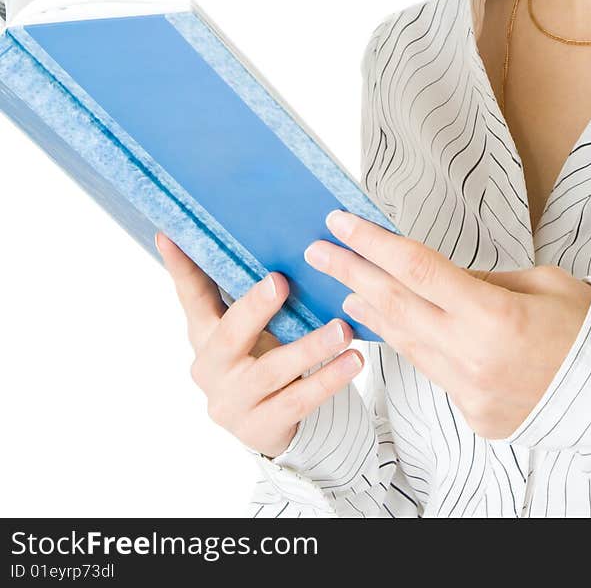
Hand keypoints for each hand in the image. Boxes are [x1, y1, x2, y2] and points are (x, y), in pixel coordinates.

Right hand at [155, 231, 363, 458]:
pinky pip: (298, 401)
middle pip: (230, 333)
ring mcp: (232, 401)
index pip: (190, 295)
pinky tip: (352, 361)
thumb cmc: (257, 356)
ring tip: (341, 329)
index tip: (169, 233)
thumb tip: (262, 231)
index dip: (180, 267)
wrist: (264, 423)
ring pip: (272, 370)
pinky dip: (328, 379)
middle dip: (255, 307)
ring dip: (310, 347)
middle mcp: (211, 367)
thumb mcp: (246, 326)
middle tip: (281, 282)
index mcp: (204, 333)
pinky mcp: (260, 427)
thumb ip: (246, 290)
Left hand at [303, 211, 590, 440]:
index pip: (416, 268)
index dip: (373, 242)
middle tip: (320, 248)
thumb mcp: (542, 282)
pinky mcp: (471, 413)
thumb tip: (438, 276)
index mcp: (494, 314)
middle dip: (352, 271)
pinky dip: (407, 343)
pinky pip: (430, 370)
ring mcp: (469, 390)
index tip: (342, 221)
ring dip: (372, 309)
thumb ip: (483, 280)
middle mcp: (473, 355)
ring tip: (346, 283)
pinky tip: (392, 324)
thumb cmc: (585, 330)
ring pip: (405, 342)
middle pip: (395, 304)